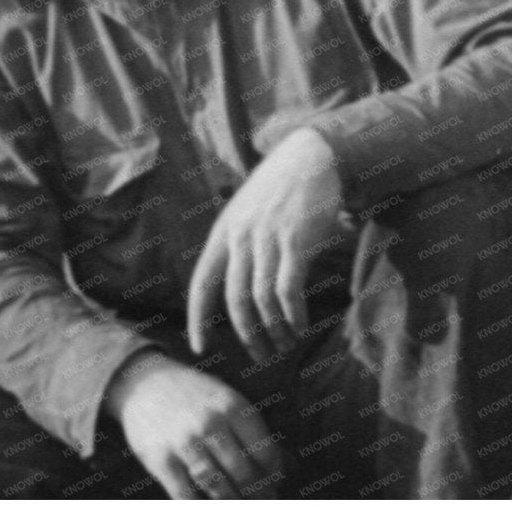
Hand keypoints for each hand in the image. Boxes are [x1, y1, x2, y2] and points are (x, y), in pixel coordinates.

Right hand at [107, 353, 284, 498]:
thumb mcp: (226, 398)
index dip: (274, 474)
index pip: (265, 451)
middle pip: (243, 473)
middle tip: (259, 500)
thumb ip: (248, 428)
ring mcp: (185, 443)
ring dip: (231, 503)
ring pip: (217, 487)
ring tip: (237, 505)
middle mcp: (211, 424)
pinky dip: (199, 507)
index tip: (275, 483)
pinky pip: (185, 495)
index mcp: (234, 407)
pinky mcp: (161, 460)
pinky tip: (207, 506)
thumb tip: (280, 463)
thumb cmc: (194, 395)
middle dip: (255, 493)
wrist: (145, 383)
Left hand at [186, 129, 352, 364]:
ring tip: (286, 343)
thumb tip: (237, 284)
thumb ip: (238, 242)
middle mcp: (241, 238)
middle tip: (261, 356)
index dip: (198, 319)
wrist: (313, 156)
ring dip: (274, 329)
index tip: (199, 347)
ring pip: (263, 300)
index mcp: (224, 233)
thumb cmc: (282, 186)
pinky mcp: (296, 241)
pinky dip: (293, 314)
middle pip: (236, 301)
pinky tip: (300, 326)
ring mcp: (268, 239)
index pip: (202, 285)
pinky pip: (288, 290)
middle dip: (247, 335)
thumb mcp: (247, 209)